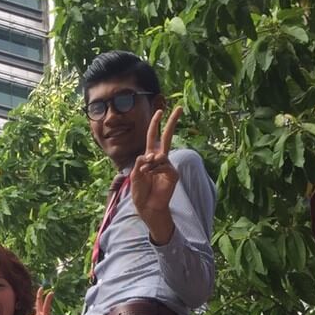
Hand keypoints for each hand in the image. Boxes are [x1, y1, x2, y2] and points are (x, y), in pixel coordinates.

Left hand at [130, 105, 182, 243]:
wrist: (147, 207)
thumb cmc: (140, 192)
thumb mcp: (135, 175)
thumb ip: (140, 163)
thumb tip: (149, 155)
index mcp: (150, 156)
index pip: (153, 136)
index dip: (155, 124)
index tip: (159, 111)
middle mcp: (161, 159)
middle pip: (167, 136)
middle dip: (172, 122)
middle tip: (179, 107)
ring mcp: (168, 166)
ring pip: (160, 155)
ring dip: (150, 163)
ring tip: (144, 172)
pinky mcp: (173, 174)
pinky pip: (164, 166)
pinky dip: (155, 169)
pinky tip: (150, 175)